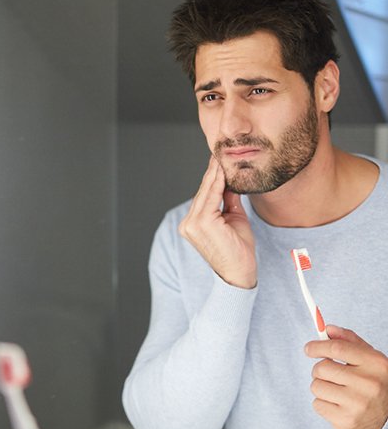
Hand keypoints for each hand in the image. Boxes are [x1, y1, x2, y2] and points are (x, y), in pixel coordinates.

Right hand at [178, 155, 256, 287]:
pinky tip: (223, 171)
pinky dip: (217, 183)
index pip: (204, 196)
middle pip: (203, 192)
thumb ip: (229, 201)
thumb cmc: (238, 251)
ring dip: (215, 174)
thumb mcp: (234, 219)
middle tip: (220, 154)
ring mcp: (193, 224)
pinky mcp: (202, 223)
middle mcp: (189, 224)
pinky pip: (211, 197)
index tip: (219, 162)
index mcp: (193, 224)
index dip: (212, 178)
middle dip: (213, 172)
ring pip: (206, 192)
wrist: (240, 274)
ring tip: (222, 158)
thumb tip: (230, 183)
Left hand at [305, 325, 387, 428]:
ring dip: (321, 388)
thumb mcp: (368, 359)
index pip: (337, 348)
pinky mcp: (347, 421)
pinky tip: (338, 406)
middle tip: (329, 376)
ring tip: (336, 392)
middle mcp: (369, 383)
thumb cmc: (372, 383)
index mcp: (376, 363)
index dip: (318, 346)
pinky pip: (317, 405)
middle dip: (319, 370)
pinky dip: (323, 404)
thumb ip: (349, 341)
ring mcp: (359, 404)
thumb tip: (328, 328)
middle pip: (322, 368)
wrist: (386, 420)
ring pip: (316, 386)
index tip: (309, 349)